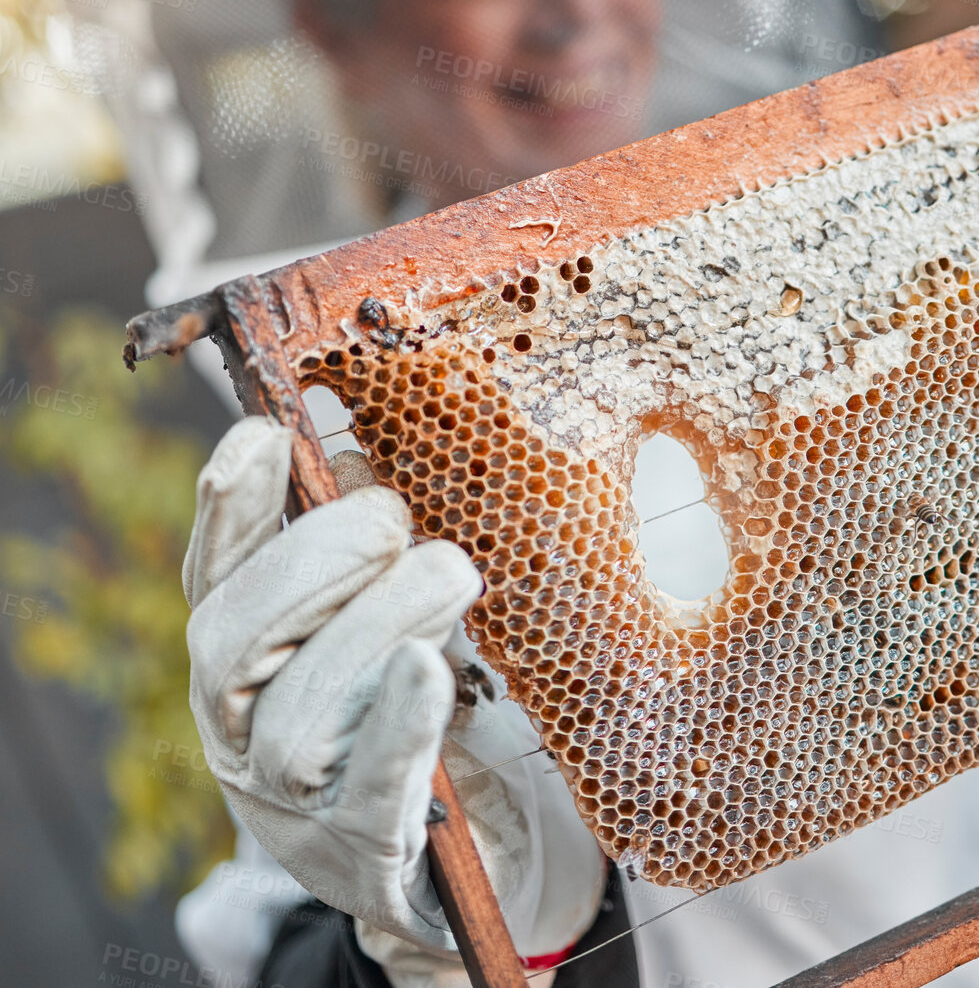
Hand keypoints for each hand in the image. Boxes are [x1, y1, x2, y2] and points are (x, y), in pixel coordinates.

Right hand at [182, 417, 605, 962]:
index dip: (230, 508)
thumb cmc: (393, 704)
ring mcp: (286, 793)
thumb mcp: (375, 616)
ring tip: (448, 572)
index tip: (262, 437)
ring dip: (376, 626)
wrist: (421, 856)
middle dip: (311, 563)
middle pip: (232, 639)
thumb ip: (364, 552)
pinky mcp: (356, 844)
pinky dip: (399, 724)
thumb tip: (370, 463)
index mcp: (237, 651)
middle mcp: (236, 721)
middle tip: (389, 519)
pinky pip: (370, 785)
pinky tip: (429, 671)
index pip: (214, 574)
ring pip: (297, 714)